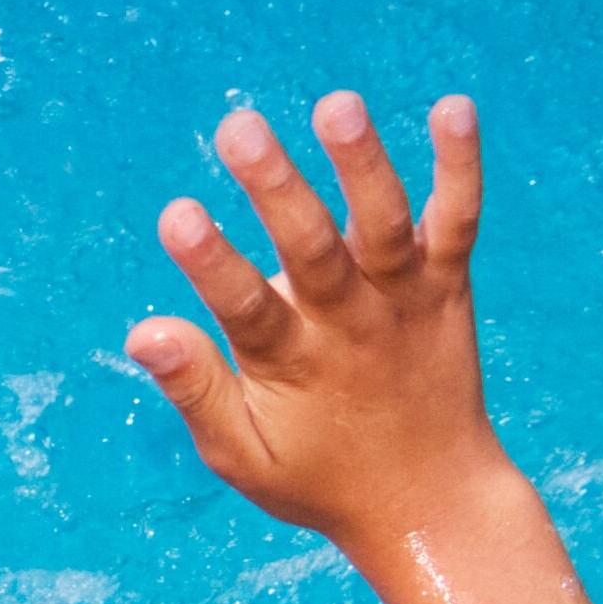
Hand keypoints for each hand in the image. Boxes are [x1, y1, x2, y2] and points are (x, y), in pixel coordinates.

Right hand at [129, 87, 501, 550]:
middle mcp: (351, 326)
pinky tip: (454, 107)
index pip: (244, 309)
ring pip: (385, 227)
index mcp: (292, 366)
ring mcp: (404, 301)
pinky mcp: (447, 285)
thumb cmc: (320, 476)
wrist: (434, 499)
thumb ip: (197, 389)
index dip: (211, 264)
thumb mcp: (242, 455)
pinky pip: (457, 222)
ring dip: (362, 165)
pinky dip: (459, 168)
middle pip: (312, 252)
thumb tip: (143, 331)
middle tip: (238, 127)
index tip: (178, 215)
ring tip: (336, 104)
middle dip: (275, 188)